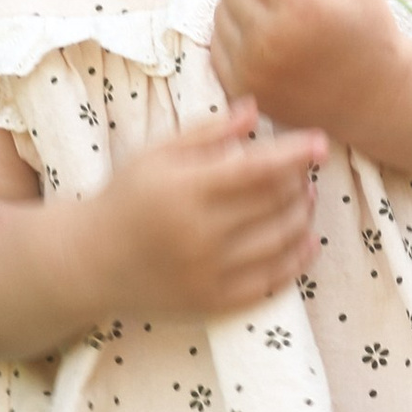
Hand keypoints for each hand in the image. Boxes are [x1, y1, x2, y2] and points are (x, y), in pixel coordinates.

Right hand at [93, 98, 324, 318]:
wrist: (90, 262)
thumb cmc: (128, 198)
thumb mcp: (157, 154)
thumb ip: (207, 131)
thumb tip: (256, 109)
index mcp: (184, 189)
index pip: (257, 168)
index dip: (295, 154)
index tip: (321, 142)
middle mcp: (198, 233)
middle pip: (274, 203)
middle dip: (300, 182)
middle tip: (305, 170)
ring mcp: (208, 272)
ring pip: (281, 240)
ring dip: (304, 216)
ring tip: (305, 198)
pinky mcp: (214, 302)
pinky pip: (272, 281)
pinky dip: (298, 259)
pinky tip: (306, 240)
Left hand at [211, 0, 410, 145]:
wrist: (374, 100)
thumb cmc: (370, 35)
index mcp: (303, 9)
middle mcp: (270, 41)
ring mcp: (250, 69)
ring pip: (220, 9)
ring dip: (245, 7)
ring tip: (282, 22)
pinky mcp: (239, 88)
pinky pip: (216, 42)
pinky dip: (237, 35)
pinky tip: (269, 44)